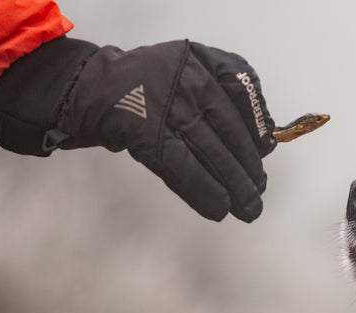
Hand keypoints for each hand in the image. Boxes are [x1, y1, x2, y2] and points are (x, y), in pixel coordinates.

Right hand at [0, 38, 276, 221]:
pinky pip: (183, 168)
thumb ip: (224, 94)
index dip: (256, 123)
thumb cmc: (147, 87)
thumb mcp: (186, 73)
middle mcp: (186, 78)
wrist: (88, 87)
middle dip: (248, 166)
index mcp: (199, 59)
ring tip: (248, 208)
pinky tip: (219, 209)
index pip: (241, 85)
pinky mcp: (147, 134)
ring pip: (211, 152)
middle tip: (258, 191)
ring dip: (234, 186)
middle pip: (228, 129)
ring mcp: (166, 106)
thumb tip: (267, 140)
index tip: (265, 150)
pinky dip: (204, 192)